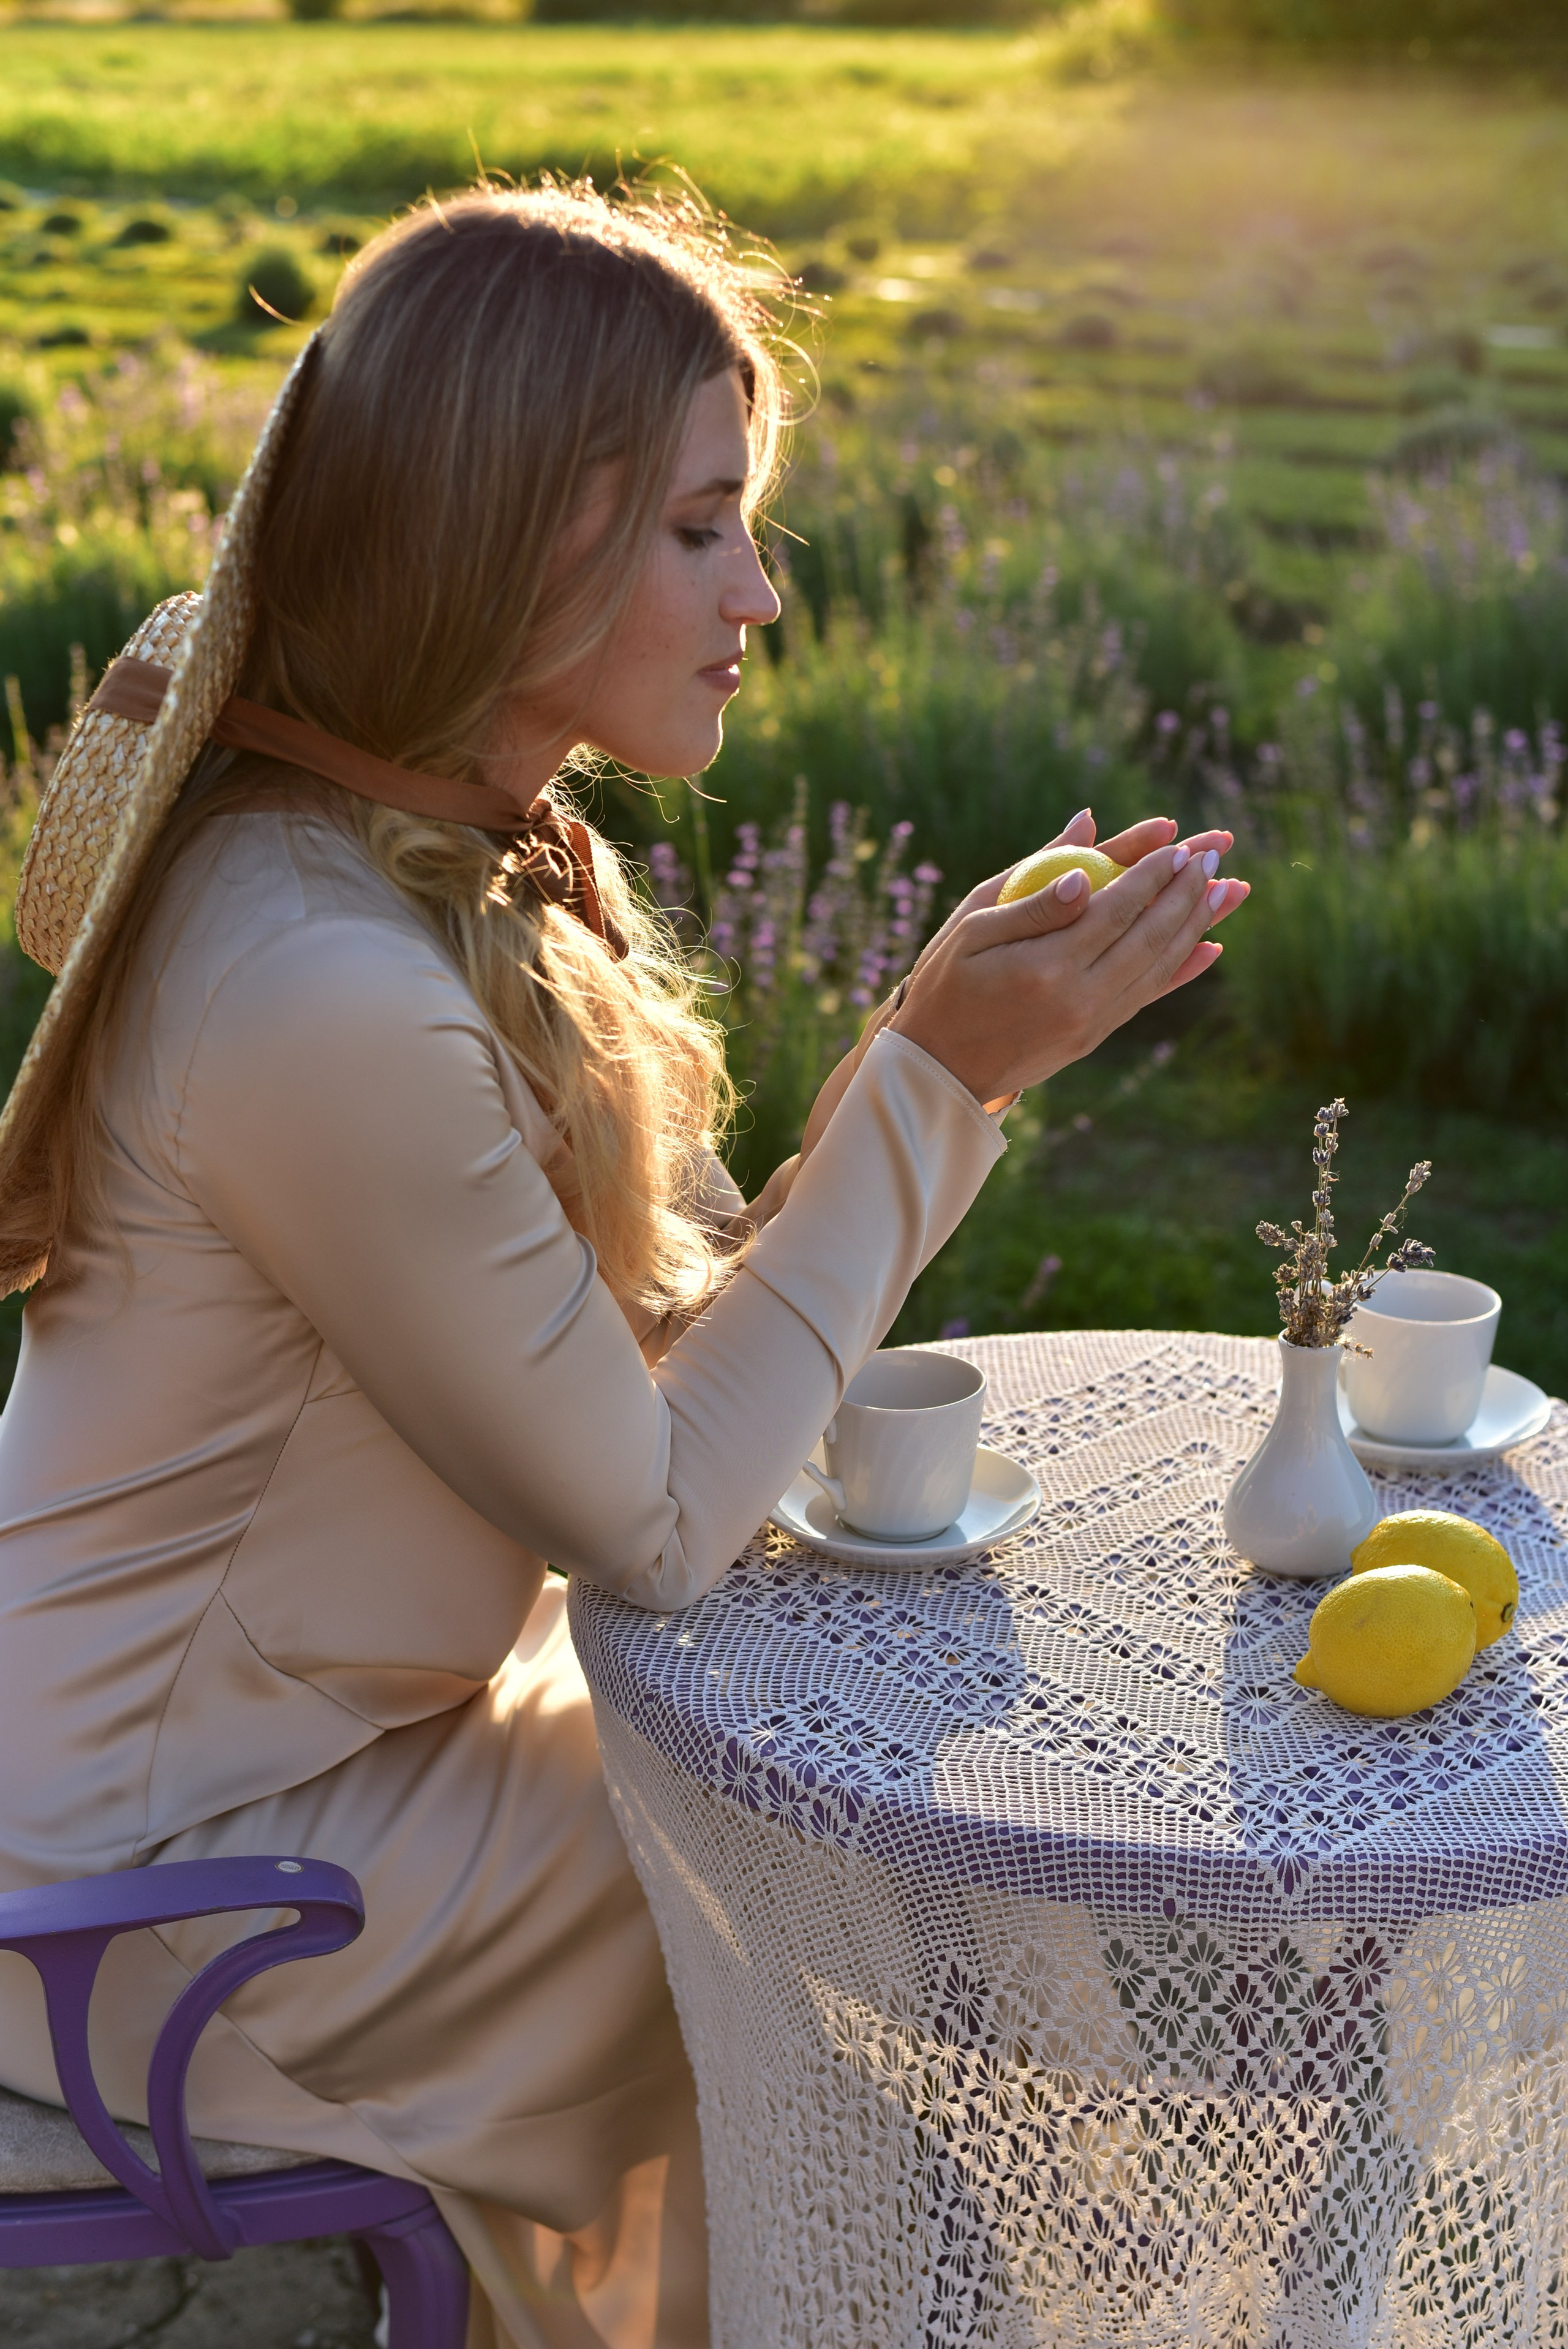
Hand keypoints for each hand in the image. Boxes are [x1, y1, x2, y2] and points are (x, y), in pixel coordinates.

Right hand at [888, 815, 1248, 1104]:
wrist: (938, 1068)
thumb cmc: (943, 985)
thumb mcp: (969, 930)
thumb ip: (1030, 897)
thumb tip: (1082, 862)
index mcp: (1044, 967)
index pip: (1115, 909)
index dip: (1152, 874)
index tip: (1180, 842)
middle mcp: (1078, 999)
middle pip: (1150, 935)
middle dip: (1189, 890)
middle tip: (1218, 850)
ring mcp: (1091, 1023)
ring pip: (1158, 965)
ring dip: (1198, 923)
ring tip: (1230, 887)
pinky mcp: (1094, 1037)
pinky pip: (1148, 997)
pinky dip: (1182, 969)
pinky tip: (1211, 946)